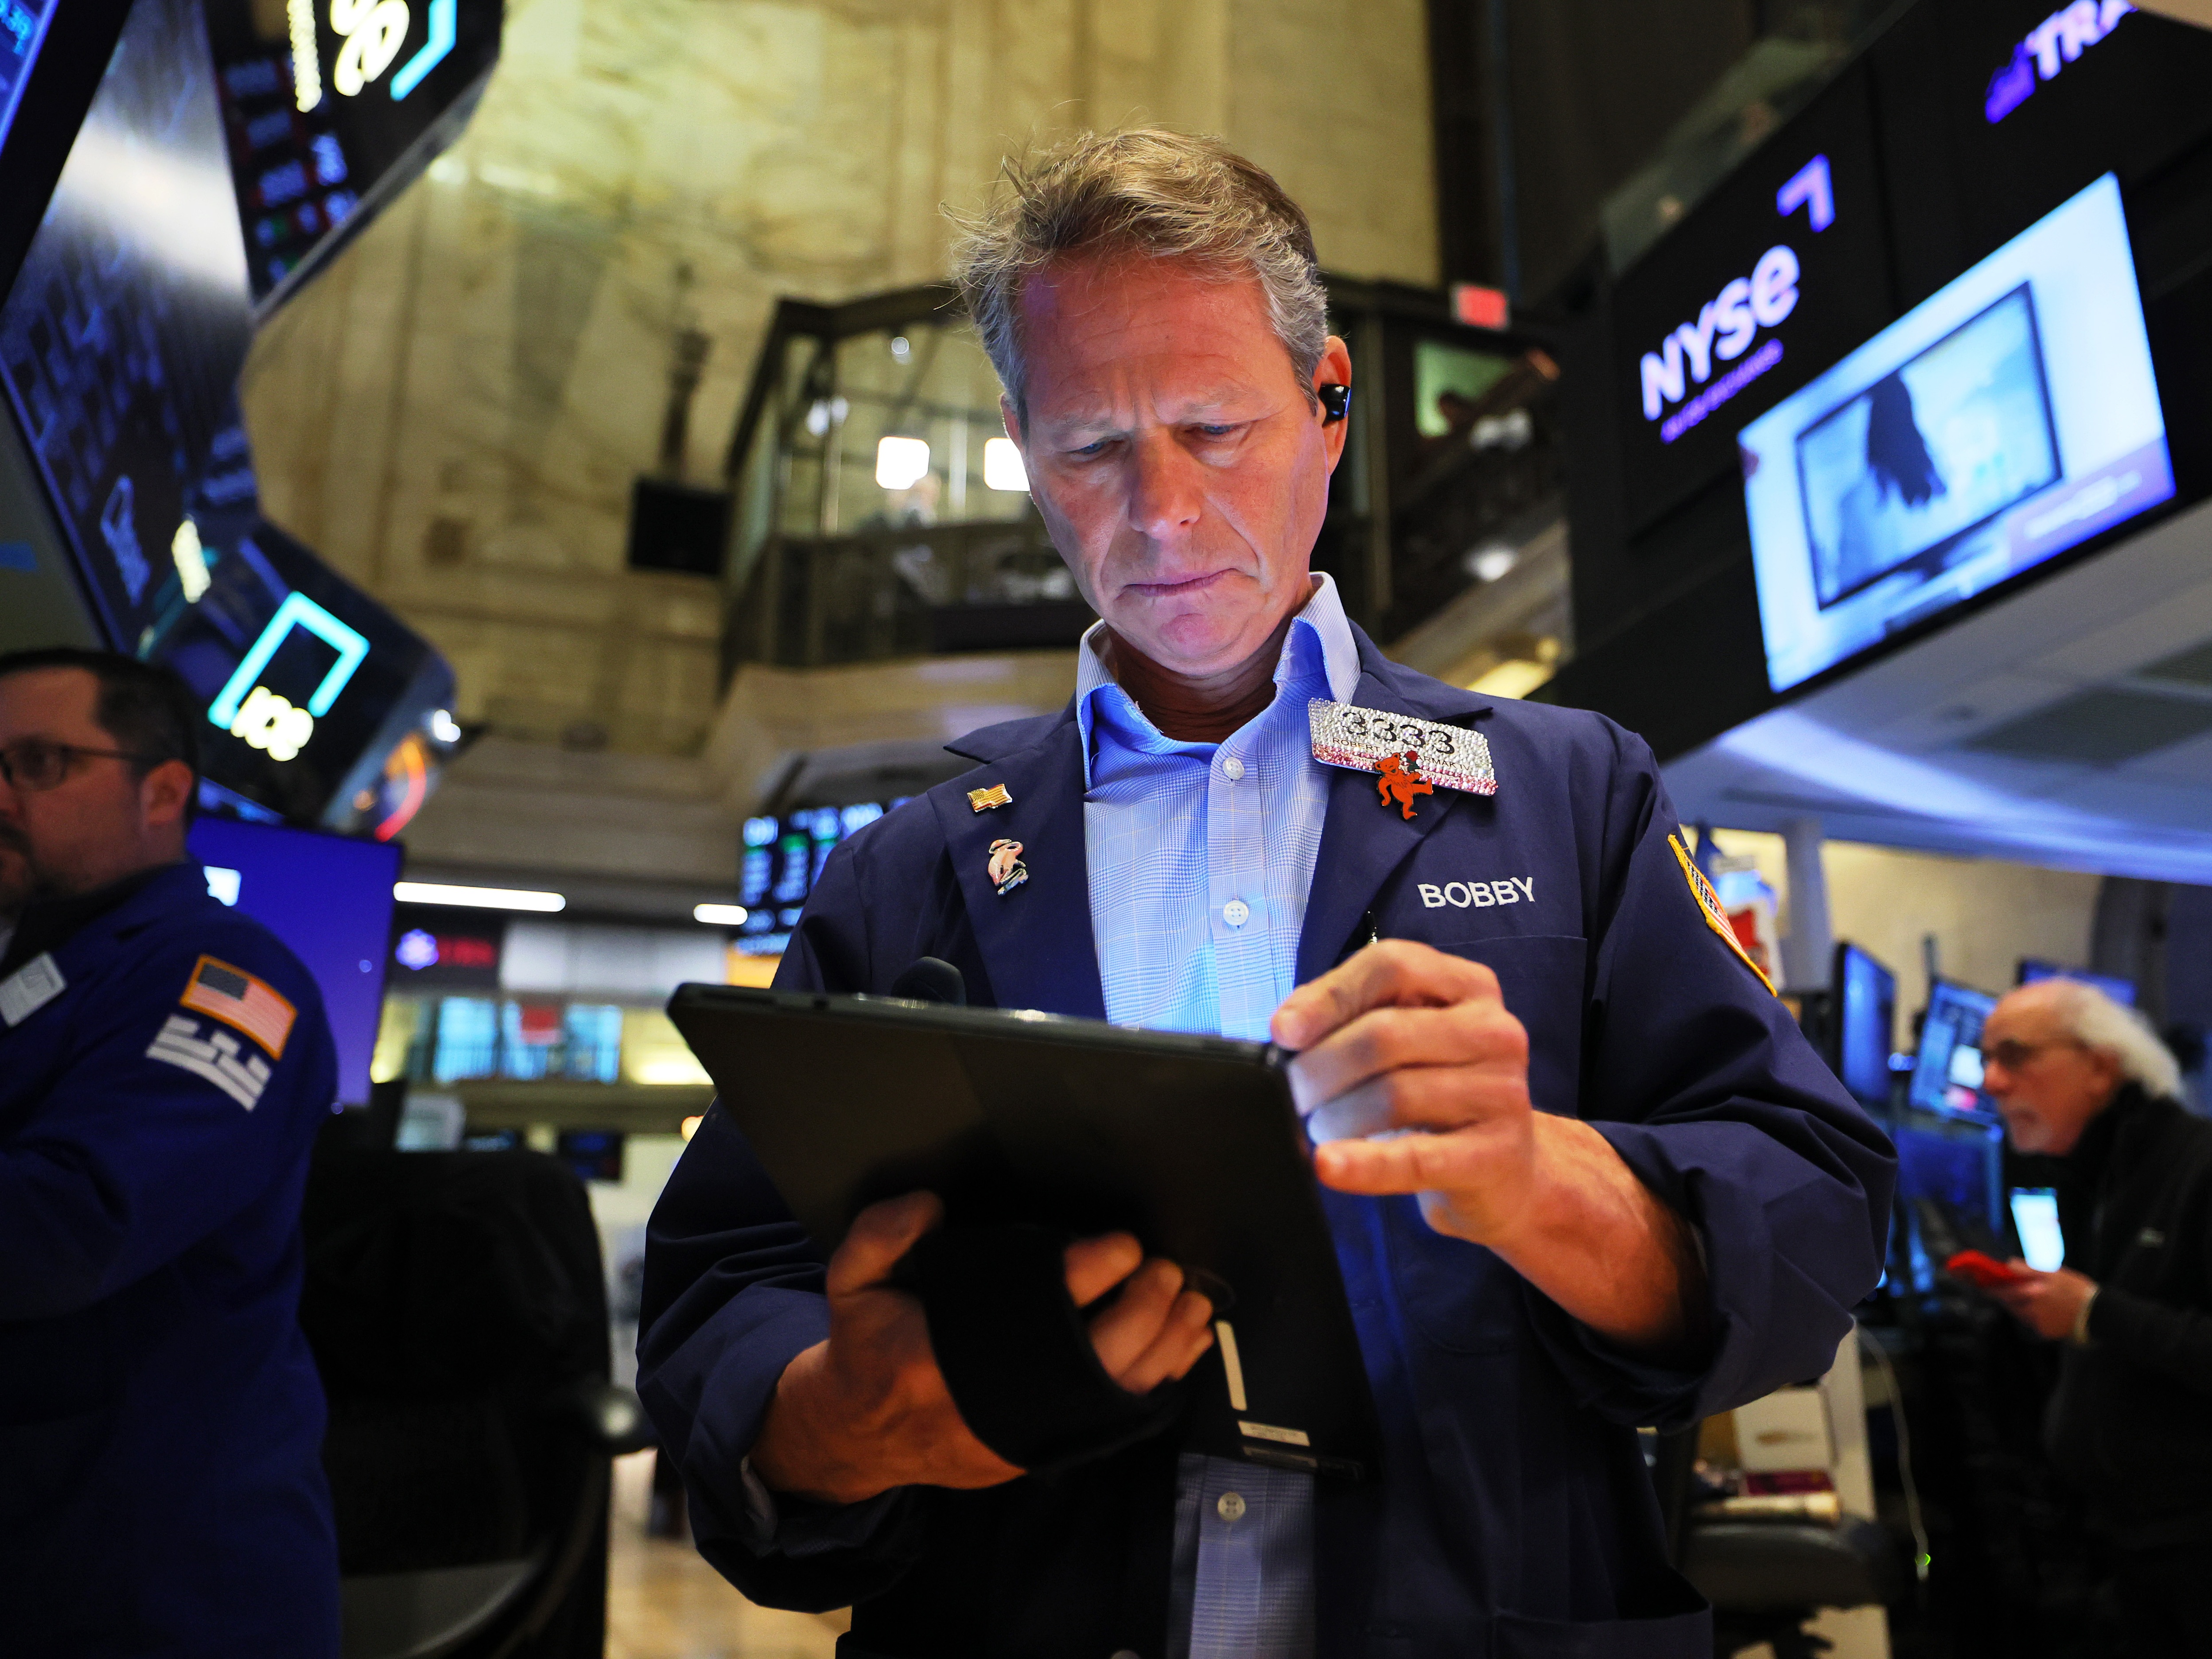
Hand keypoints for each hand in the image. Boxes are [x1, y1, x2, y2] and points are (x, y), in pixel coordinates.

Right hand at [748, 1192, 1214, 1504]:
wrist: (862, 1434)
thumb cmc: (866, 1346)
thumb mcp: (850, 1282)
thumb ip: (880, 1234)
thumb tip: (930, 1205)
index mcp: (940, 1356)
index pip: (1033, 1309)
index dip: (1086, 1273)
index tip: (1122, 1245)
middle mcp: (989, 1404)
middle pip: (1091, 1358)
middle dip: (1139, 1312)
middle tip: (1165, 1270)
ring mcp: (1022, 1434)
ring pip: (1112, 1395)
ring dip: (1161, 1347)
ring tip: (1190, 1303)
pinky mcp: (1040, 1448)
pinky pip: (1112, 1417)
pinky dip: (1155, 1380)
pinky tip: (1182, 1347)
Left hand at [1271, 938, 1536, 1244]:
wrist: (1503, 1171)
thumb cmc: (1437, 1094)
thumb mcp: (1403, 1042)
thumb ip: (1349, 1017)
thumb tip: (1287, 1027)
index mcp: (1469, 987)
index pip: (1392, 966)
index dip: (1330, 996)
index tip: (1284, 1032)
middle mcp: (1494, 1031)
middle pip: (1384, 1033)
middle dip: (1321, 1066)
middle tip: (1293, 1094)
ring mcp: (1502, 1092)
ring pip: (1394, 1094)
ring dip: (1337, 1115)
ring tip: (1319, 1127)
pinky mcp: (1495, 1154)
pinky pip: (1415, 1157)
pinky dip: (1363, 1164)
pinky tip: (1327, 1165)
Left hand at [1990, 1261, 2095, 1340]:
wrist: (2098, 1313)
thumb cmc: (2077, 1288)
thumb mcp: (2055, 1273)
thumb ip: (2028, 1269)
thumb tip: (2008, 1264)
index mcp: (2033, 1292)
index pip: (2003, 1291)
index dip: (1991, 1289)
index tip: (1983, 1286)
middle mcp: (2032, 1309)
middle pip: (2009, 1303)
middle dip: (2006, 1297)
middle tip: (2008, 1291)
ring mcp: (2038, 1323)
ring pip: (2020, 1313)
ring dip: (2020, 1306)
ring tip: (2035, 1299)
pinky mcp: (2045, 1332)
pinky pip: (2032, 1323)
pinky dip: (2034, 1317)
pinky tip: (2047, 1311)